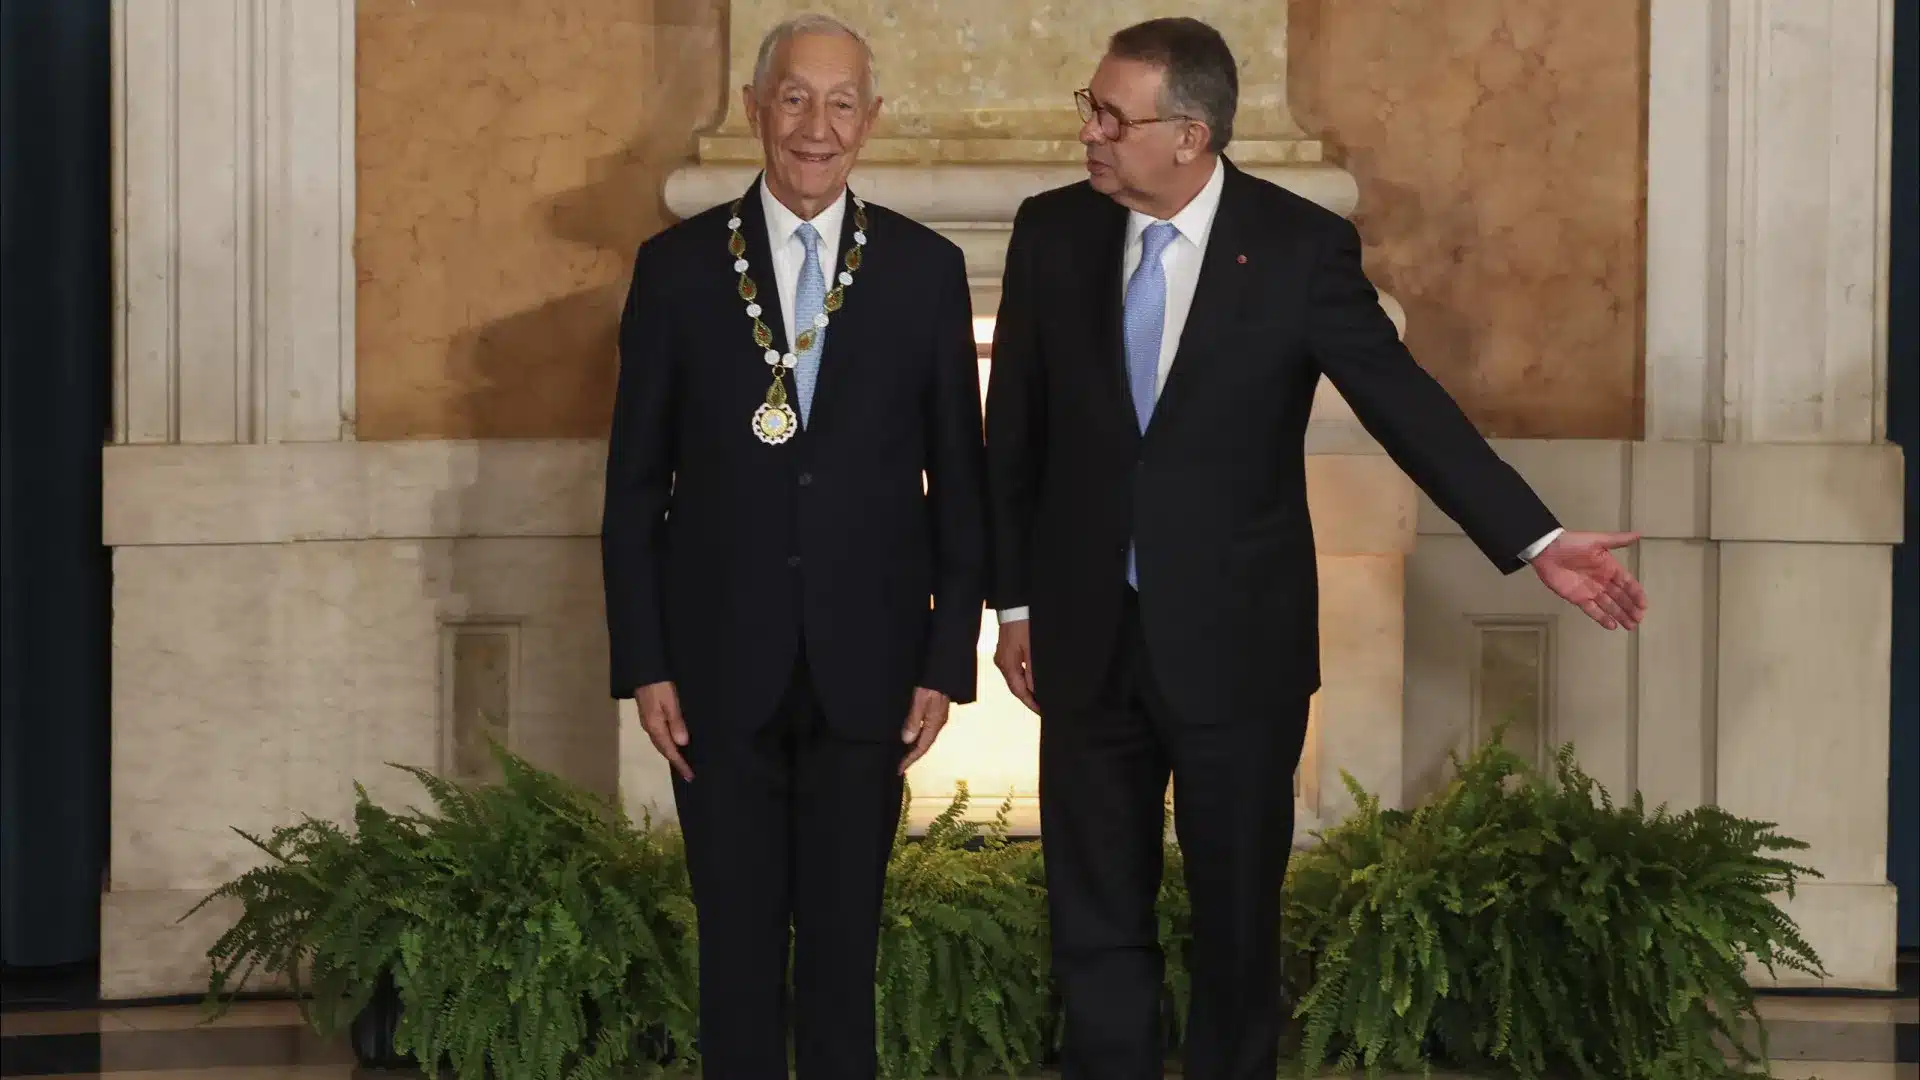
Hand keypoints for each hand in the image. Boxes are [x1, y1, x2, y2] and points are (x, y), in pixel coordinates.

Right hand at [633, 681, 692, 780]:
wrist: (642, 672)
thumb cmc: (658, 686)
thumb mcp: (671, 702)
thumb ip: (676, 722)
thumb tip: (682, 744)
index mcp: (655, 727)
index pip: (669, 750)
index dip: (680, 763)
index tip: (690, 775)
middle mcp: (650, 728)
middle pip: (663, 750)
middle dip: (676, 761)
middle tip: (688, 772)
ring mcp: (648, 723)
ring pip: (661, 743)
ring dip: (671, 753)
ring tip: (683, 761)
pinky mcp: (649, 717)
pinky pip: (659, 736)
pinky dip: (667, 743)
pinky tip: (674, 742)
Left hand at [899, 688, 949, 774]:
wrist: (945, 670)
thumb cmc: (932, 684)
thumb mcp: (920, 700)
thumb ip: (914, 720)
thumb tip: (907, 740)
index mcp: (935, 723)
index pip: (922, 747)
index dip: (910, 759)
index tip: (899, 769)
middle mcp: (938, 723)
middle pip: (925, 745)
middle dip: (913, 757)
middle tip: (900, 766)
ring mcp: (939, 718)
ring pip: (926, 738)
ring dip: (915, 748)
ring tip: (904, 755)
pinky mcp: (937, 712)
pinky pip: (927, 730)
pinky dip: (918, 738)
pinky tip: (912, 737)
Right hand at [994, 621, 1037, 713]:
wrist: (1015, 604)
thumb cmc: (1023, 624)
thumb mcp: (1032, 649)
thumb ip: (1033, 671)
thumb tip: (1036, 690)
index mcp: (1007, 665)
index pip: (1019, 691)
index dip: (1031, 703)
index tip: (1042, 711)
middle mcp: (1002, 663)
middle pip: (1015, 687)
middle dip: (1029, 698)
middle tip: (1043, 705)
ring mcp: (1002, 656)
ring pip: (1015, 679)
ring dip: (1027, 688)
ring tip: (1041, 695)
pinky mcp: (1006, 650)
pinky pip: (1015, 669)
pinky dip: (1024, 677)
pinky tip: (1033, 678)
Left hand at [1532, 531, 1647, 630]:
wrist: (1547, 551)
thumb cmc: (1572, 543)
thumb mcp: (1597, 540)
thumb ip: (1618, 540)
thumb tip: (1638, 535)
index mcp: (1609, 567)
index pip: (1627, 583)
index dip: (1636, 593)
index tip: (1644, 605)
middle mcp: (1602, 581)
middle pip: (1620, 597)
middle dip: (1630, 608)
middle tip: (1639, 619)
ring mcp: (1590, 591)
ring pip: (1609, 605)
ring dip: (1620, 615)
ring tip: (1630, 626)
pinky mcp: (1578, 598)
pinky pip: (1592, 610)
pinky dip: (1602, 618)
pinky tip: (1612, 626)